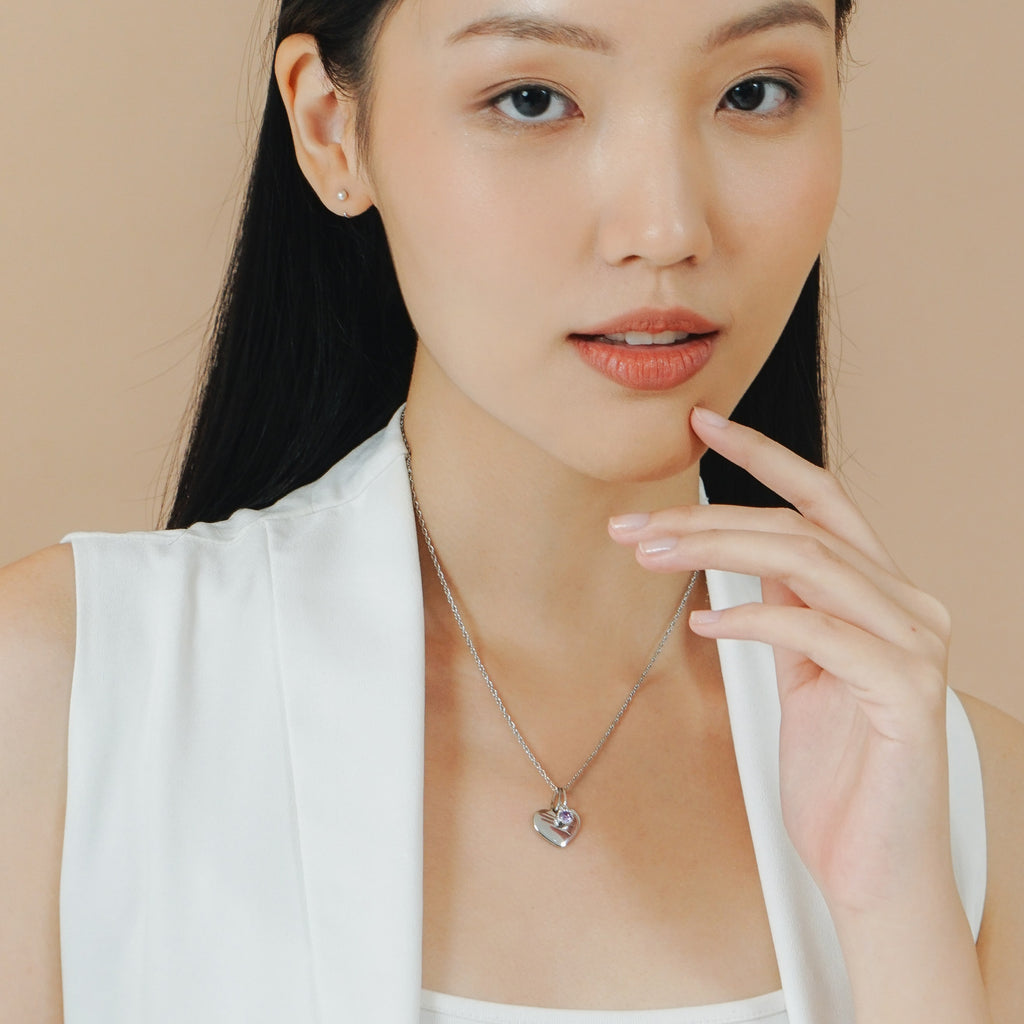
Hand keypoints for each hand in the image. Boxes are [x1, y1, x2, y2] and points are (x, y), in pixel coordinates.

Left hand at [608, 405, 956, 916]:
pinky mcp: (906, 693)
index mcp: (884, 594)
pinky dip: (754, 617)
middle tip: (632, 521)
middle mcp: (910, 605)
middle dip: (707, 515)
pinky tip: (704, 619)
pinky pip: (818, 632)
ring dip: (716, 550)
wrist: (874, 870)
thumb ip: (790, 607)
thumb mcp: (805, 673)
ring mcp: (915, 646)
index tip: (702, 424)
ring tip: (649, 553)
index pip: (822, 501)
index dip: (763, 455)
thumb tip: (743, 549)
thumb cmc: (838, 775)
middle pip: (800, 527)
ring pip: (808, 562)